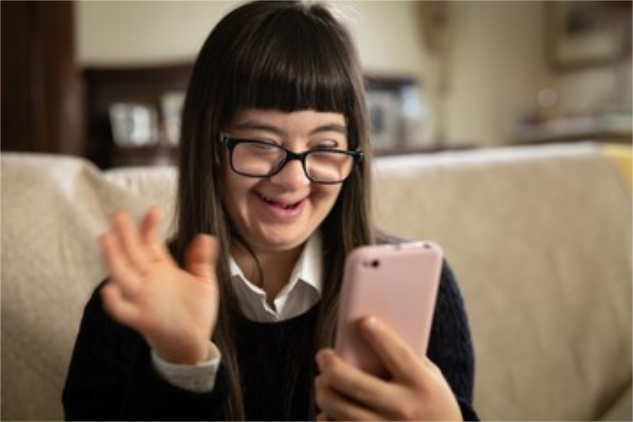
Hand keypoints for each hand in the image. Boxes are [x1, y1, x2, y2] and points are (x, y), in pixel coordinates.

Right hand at [99, 206, 219, 364]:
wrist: (193, 342)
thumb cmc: (195, 311)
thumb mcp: (204, 282)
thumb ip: (201, 260)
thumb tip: (206, 237)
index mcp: (162, 268)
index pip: (150, 243)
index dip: (149, 227)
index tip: (154, 209)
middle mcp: (148, 280)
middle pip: (133, 254)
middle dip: (125, 235)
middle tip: (118, 215)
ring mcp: (142, 299)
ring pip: (123, 276)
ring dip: (113, 259)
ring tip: (106, 239)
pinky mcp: (142, 319)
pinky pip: (123, 311)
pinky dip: (114, 302)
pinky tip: (109, 289)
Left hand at [315, 317, 461, 421]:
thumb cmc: (431, 401)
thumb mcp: (430, 376)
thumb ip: (405, 358)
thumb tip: (368, 333)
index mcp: (422, 386)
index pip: (399, 357)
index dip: (381, 338)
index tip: (365, 321)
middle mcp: (405, 409)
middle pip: (360, 387)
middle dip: (335, 368)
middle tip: (323, 356)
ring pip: (345, 412)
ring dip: (325, 394)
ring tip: (321, 382)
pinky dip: (328, 419)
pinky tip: (327, 410)